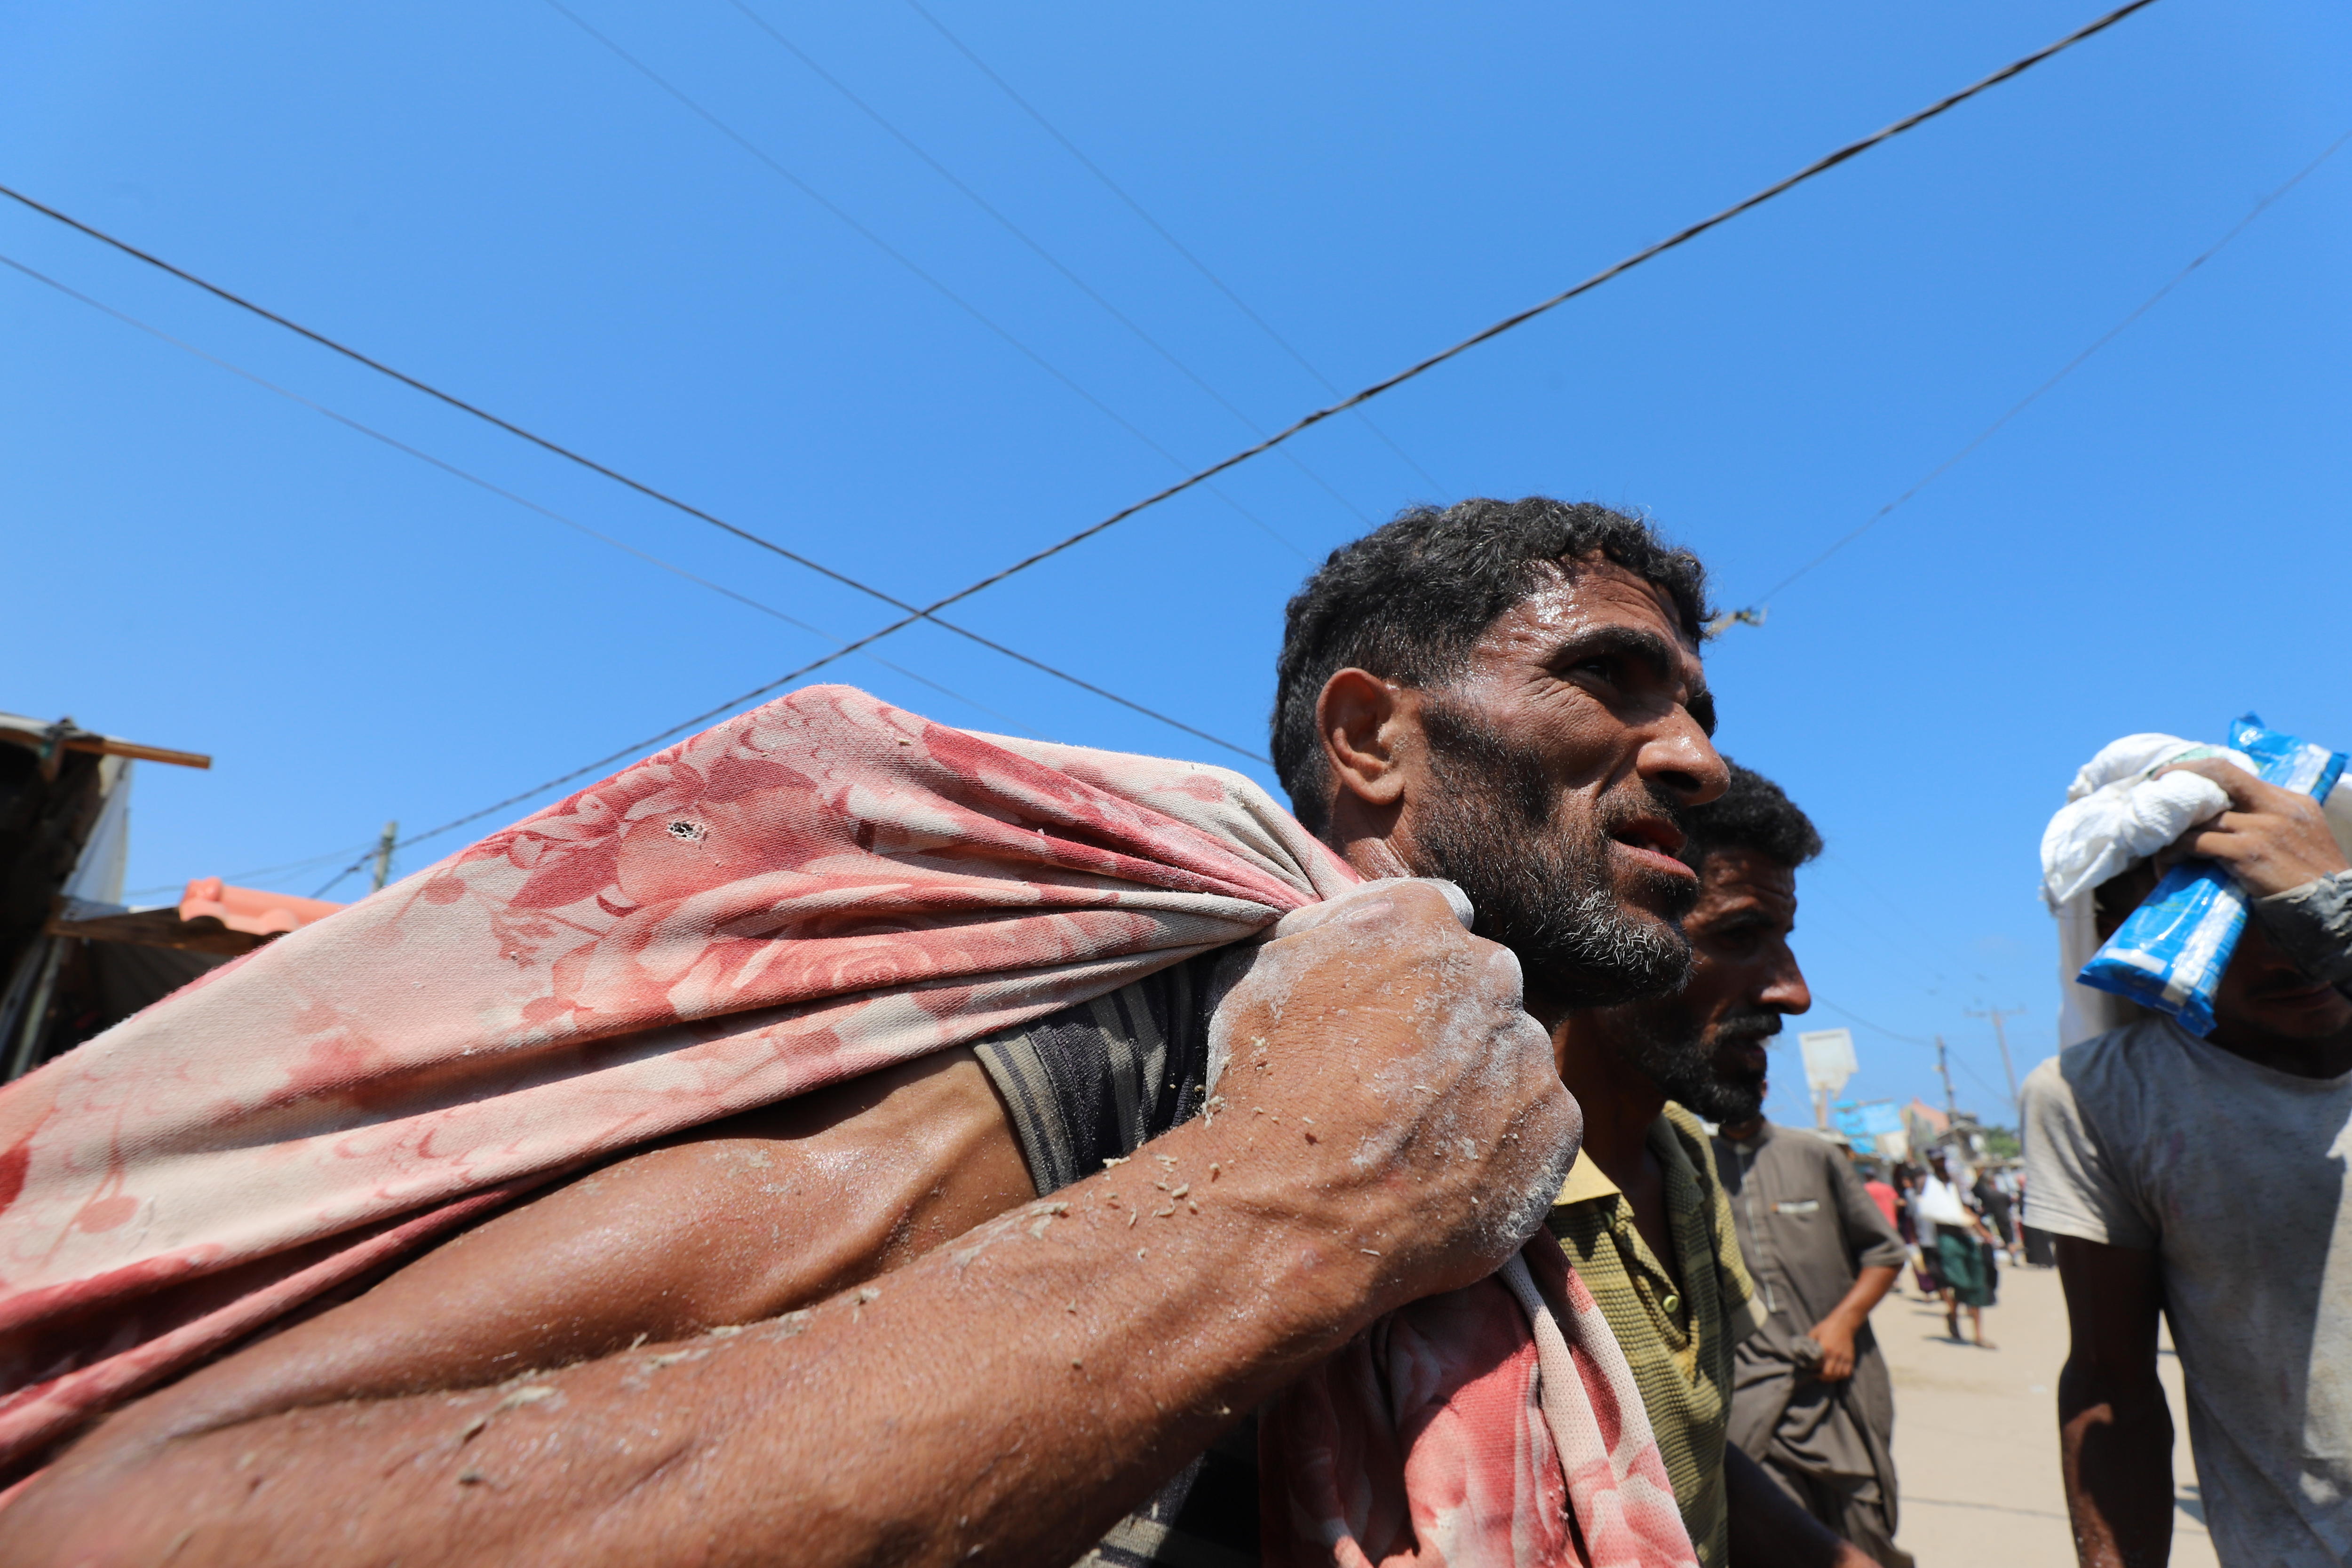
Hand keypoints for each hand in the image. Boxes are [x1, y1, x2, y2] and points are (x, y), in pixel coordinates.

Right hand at [1201, 879, 1581, 1314]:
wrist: (1295, 1213)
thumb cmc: (1263, 1091)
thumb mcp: (1262, 973)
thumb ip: (1329, 927)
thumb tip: (1368, 917)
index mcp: (1418, 918)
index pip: (1441, 916)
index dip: (1411, 968)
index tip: (1388, 1011)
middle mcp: (1488, 971)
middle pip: (1484, 985)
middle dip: (1452, 1022)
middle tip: (1399, 1083)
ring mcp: (1528, 1049)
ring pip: (1514, 1055)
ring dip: (1480, 1083)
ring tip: (1418, 1138)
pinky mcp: (1555, 1124)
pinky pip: (1538, 1123)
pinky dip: (1506, 1144)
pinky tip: (1450, 1173)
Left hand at [1805, 1316, 1857, 1380]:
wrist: (1844, 1323)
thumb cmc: (1827, 1327)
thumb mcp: (1814, 1332)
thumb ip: (1808, 1343)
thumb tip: (1800, 1351)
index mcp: (1825, 1348)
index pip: (1817, 1365)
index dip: (1812, 1369)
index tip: (1808, 1369)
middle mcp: (1835, 1355)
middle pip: (1828, 1374)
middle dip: (1821, 1377)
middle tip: (1816, 1375)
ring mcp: (1844, 1357)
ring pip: (1838, 1375)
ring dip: (1831, 1378)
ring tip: (1825, 1376)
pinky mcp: (1851, 1358)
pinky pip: (1847, 1373)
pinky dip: (1841, 1376)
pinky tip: (1835, 1374)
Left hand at [2154, 759, 2348, 898]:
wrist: (2335, 912)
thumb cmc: (2309, 882)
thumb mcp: (2299, 839)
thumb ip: (2268, 822)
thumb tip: (2224, 819)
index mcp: (2291, 801)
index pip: (2237, 773)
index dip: (2200, 771)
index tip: (2174, 777)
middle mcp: (2279, 807)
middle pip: (2220, 775)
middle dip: (2182, 776)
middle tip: (2154, 789)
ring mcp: (2264, 828)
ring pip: (2202, 816)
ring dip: (2172, 833)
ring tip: (2158, 849)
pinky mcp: (2250, 852)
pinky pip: (2197, 843)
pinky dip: (2175, 853)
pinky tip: (2167, 866)